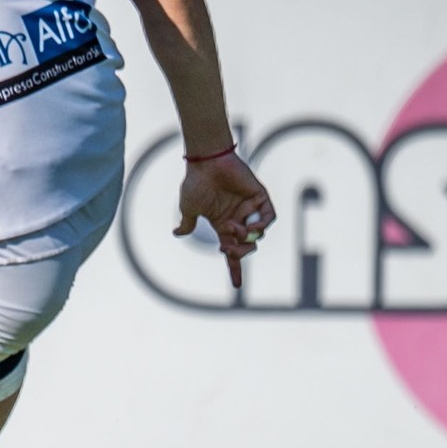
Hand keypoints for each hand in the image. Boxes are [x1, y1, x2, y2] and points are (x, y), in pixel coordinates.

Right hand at [174, 151, 275, 288]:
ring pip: (257, 234)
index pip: (231, 251)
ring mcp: (249, 208)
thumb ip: (188, 223)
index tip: (238, 286)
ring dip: (247, 238)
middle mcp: (237, 218)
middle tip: (230, 249)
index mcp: (222, 224)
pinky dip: (262, 225)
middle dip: (240, 253)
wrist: (206, 162)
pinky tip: (252, 226)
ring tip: (235, 228)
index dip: (234, 269)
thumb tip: (178, 233)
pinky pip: (269, 217)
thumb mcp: (189, 208)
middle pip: (246, 246)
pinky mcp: (259, 197)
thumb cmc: (195, 183)